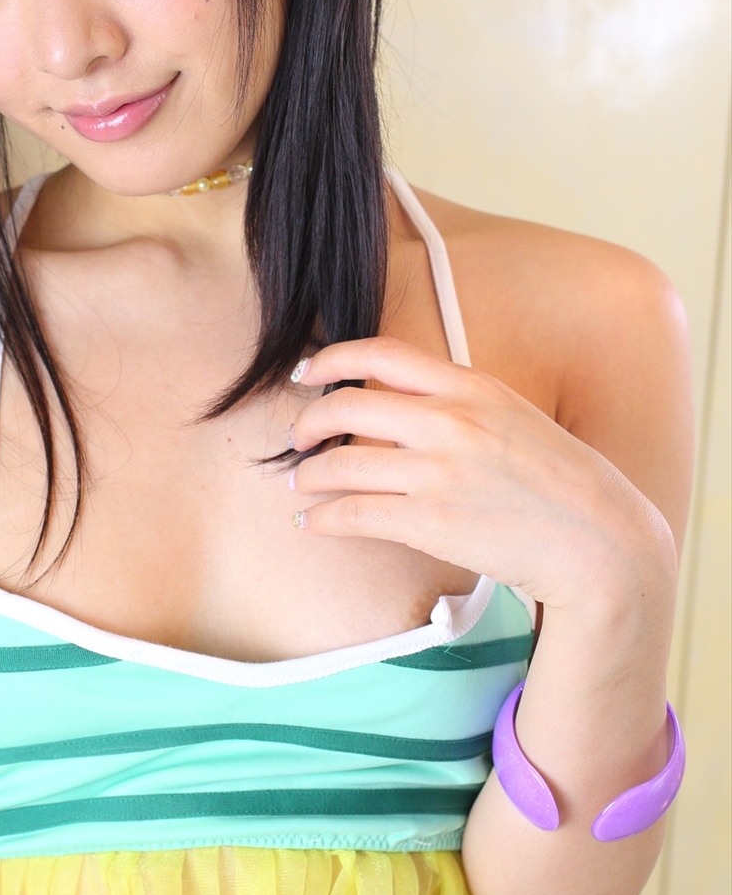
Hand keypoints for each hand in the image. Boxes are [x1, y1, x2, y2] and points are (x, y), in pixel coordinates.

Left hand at [285, 338, 675, 619]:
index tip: (307, 372)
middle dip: (308, 423)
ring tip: (301, 484)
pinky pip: (352, 515)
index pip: (382, 354)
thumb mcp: (513, 417)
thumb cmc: (558, 481)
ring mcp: (437, 473)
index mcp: (471, 388)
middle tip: (297, 438)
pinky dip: (321, 518)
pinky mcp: (429, 523)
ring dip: (308, 475)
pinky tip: (311, 522)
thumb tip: (399, 402)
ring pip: (340, 465)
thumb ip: (460, 403)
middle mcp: (450, 422)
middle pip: (347, 406)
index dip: (332, 358)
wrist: (598, 540)